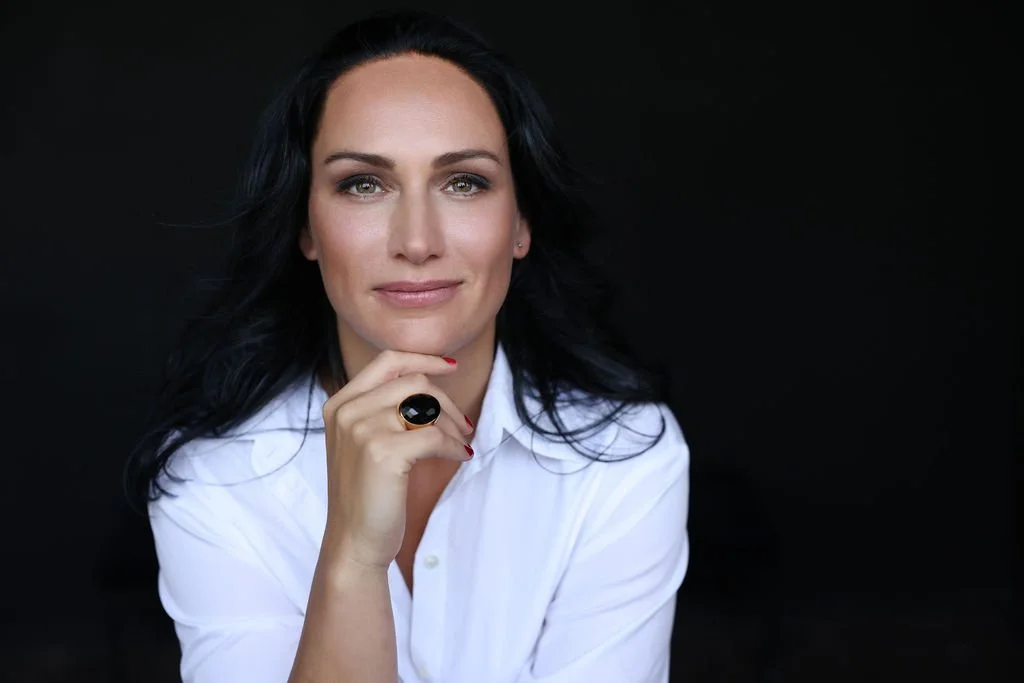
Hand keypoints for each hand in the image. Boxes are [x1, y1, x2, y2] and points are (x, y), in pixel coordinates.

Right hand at [319, 350, 474, 570]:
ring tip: (459, 443)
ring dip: (452, 424)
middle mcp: (347, 411)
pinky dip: (454, 446)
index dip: (423, 358)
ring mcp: (363, 430)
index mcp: (340, 404)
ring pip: (427, 406)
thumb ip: (380, 409)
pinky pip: (435, 436)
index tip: (450, 366)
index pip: (387, 361)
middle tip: (463, 426)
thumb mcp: (361, 442)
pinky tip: (460, 457)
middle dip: (447, 402)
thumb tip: (428, 380)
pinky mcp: (384, 452)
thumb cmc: (365, 493)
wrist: (353, 541)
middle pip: (414, 382)